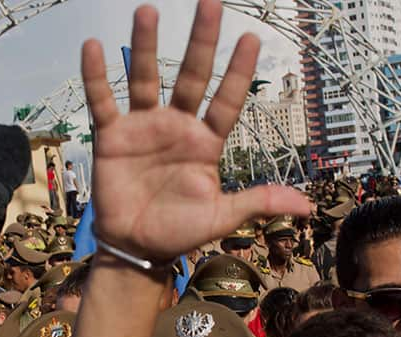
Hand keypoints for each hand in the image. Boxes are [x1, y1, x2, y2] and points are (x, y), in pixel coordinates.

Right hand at [83, 0, 309, 260]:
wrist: (136, 248)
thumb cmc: (179, 231)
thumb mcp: (222, 217)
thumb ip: (259, 202)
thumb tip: (307, 207)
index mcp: (206, 142)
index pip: (226, 99)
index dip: (238, 71)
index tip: (251, 38)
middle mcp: (177, 126)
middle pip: (191, 76)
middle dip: (201, 41)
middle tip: (210, 3)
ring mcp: (144, 128)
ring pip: (146, 79)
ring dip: (146, 46)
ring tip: (148, 11)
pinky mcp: (112, 137)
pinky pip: (103, 102)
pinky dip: (96, 77)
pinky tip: (93, 48)